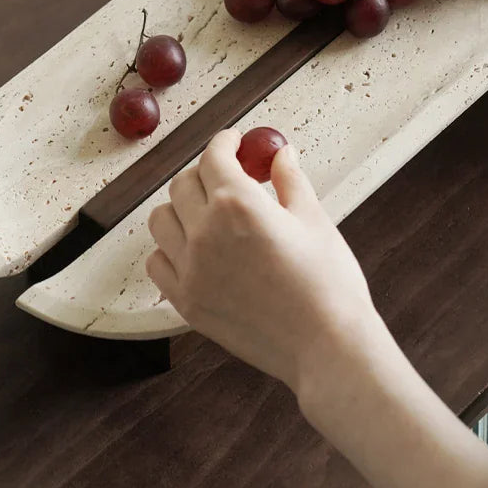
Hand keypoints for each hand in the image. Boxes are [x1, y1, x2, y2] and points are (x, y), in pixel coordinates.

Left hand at [146, 128, 379, 392]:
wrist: (326, 345)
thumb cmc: (329, 283)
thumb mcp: (314, 220)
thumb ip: (290, 181)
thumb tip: (281, 154)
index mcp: (238, 204)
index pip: (214, 156)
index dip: (224, 142)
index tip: (233, 142)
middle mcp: (205, 232)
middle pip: (183, 184)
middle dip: (205, 172)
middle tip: (227, 177)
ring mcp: (191, 269)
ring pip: (161, 220)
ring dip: (181, 208)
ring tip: (207, 213)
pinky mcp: (187, 302)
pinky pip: (158, 263)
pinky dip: (170, 249)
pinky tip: (195, 250)